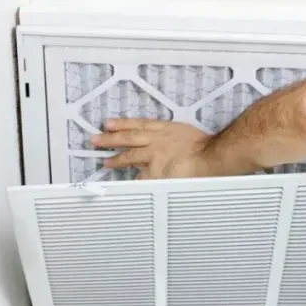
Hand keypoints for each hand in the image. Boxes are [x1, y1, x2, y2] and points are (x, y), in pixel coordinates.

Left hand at [92, 119, 213, 179]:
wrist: (210, 156)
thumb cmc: (205, 145)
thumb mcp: (186, 131)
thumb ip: (173, 135)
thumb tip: (167, 142)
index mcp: (165, 128)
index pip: (138, 124)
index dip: (122, 124)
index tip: (108, 124)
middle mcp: (156, 140)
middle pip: (128, 138)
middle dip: (110, 139)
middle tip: (96, 140)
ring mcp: (153, 156)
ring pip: (130, 156)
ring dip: (116, 160)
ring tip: (106, 162)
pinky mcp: (155, 172)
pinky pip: (142, 177)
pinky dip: (136, 179)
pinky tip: (129, 182)